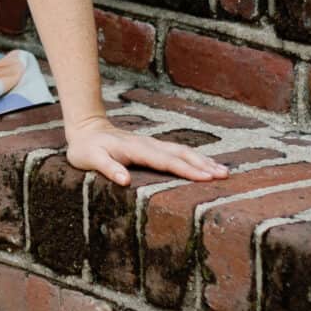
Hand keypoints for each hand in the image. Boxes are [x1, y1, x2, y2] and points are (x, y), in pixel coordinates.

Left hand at [64, 115, 229, 186]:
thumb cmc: (86, 149)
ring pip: (182, 151)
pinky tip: (206, 164)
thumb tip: (125, 180)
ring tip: (223, 171)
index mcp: (136, 149)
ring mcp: (152, 144)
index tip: (206, 177)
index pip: (166, 161)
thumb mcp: (90, 159)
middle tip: (224, 175)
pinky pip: (177, 152)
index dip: (187, 170)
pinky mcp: (152, 147)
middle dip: (203, 164)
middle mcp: (148, 145)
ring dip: (202, 160)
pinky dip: (194, 158)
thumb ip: (107, 168)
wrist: (85, 129)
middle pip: (180, 154)